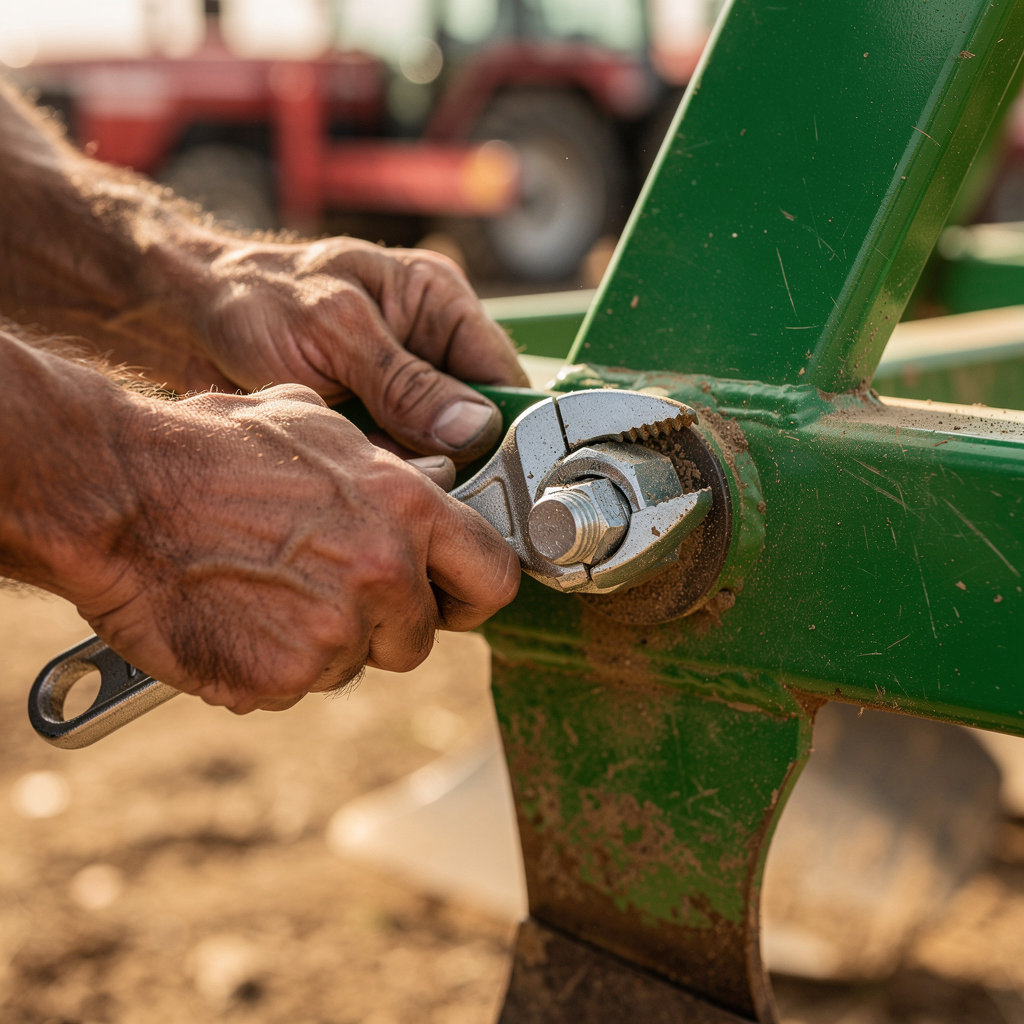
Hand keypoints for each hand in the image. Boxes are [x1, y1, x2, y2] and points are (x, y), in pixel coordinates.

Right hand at [73, 384, 520, 712]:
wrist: (116, 493)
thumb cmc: (209, 449)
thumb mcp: (317, 428)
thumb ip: (389, 469)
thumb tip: (435, 486)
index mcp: (407, 508)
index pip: (493, 575)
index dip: (471, 594)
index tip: (454, 601)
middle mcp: (385, 572)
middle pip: (418, 637)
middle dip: (382, 627)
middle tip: (326, 594)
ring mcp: (336, 631)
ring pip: (354, 665)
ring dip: (320, 645)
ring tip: (263, 593)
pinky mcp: (282, 678)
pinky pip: (296, 690)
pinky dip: (268, 669)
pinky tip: (234, 621)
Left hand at [188, 237, 527, 462]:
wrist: (177, 318)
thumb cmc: (250, 297)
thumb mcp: (333, 332)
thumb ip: (403, 381)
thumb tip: (475, 429)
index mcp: (436, 302)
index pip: (502, 377)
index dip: (505, 431)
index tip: (495, 480)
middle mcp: (427, 347)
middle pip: (474, 424)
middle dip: (454, 461)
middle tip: (426, 487)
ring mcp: (397, 390)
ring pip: (434, 452)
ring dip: (411, 473)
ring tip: (374, 477)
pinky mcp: (368, 422)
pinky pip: (394, 463)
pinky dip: (379, 478)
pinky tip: (353, 479)